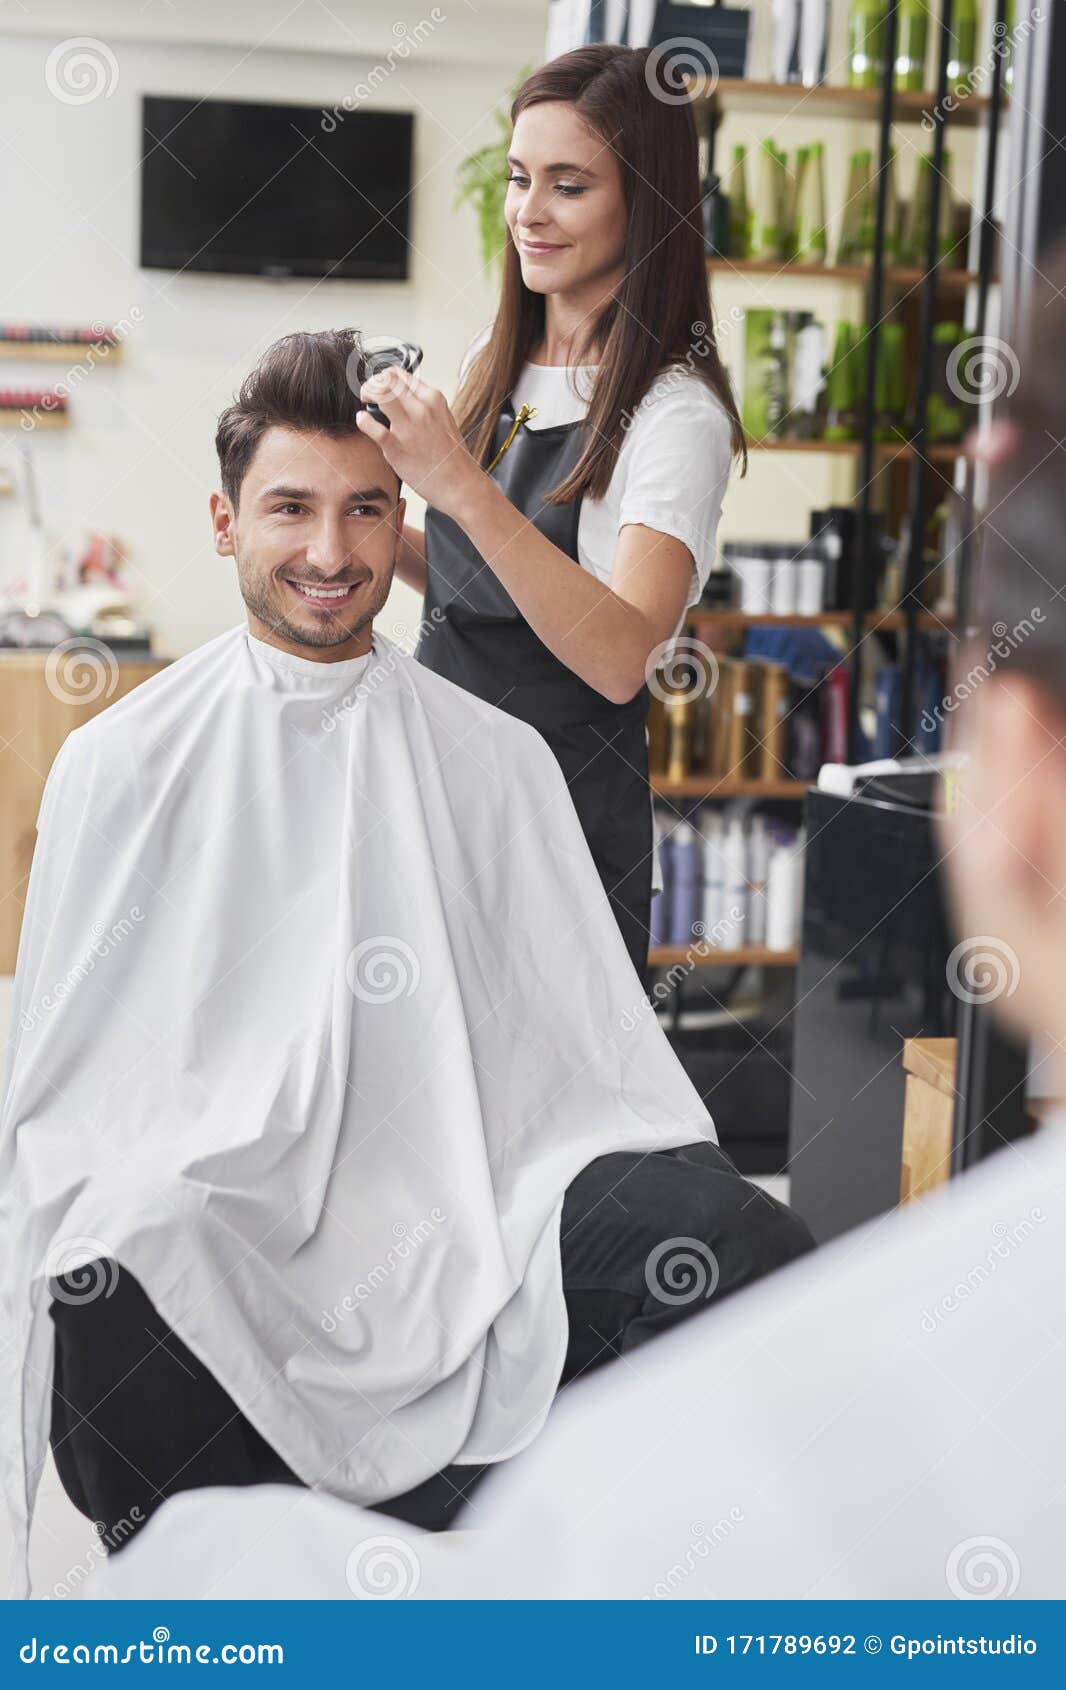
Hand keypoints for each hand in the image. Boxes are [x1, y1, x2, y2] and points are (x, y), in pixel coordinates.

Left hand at [356, 369, 481, 517]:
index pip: (400, 374)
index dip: (384, 377)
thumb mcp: (444, 419)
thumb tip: (403, 399)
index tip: (380, 386)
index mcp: (433, 399)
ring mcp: (409, 427)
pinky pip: (372, 426)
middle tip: (368, 394)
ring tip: (365, 404)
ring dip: (367, 394)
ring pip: (379, 393)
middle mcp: (422, 408)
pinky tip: (363, 421)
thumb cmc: (451, 457)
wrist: (460, 484)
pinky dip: (363, 420)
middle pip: (387, 379)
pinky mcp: (397, 447)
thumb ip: (425, 406)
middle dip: (372, 384)